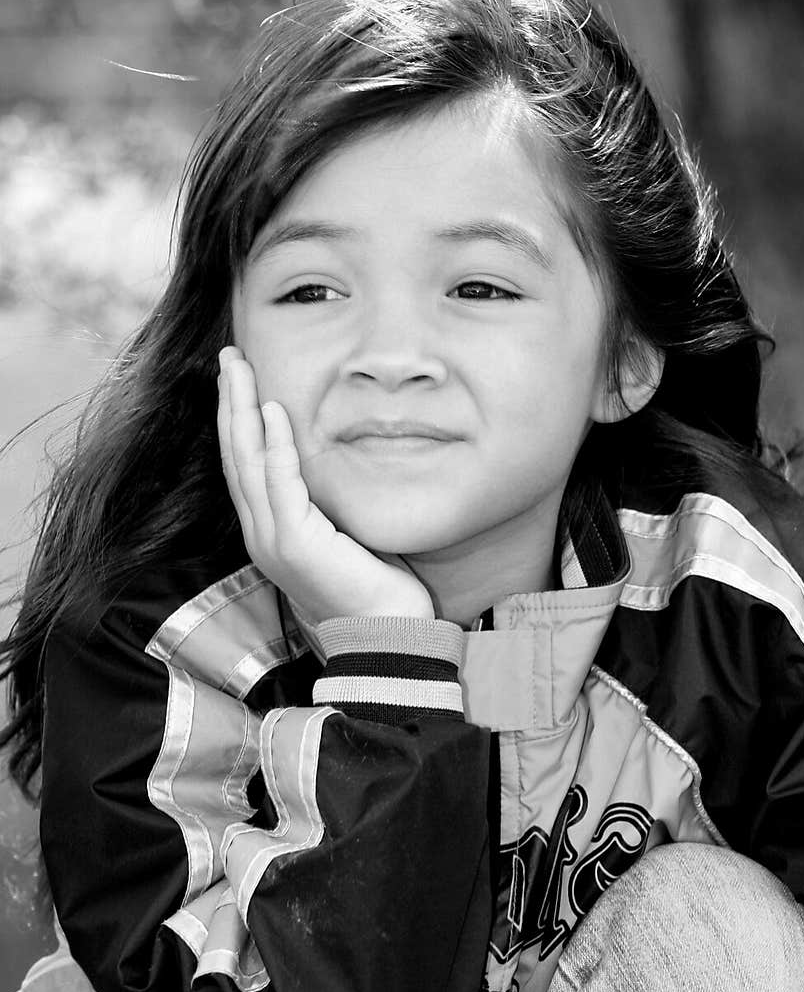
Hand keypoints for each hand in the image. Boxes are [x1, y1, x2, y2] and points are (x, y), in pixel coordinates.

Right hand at [217, 347, 435, 626]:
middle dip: (228, 402)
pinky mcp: (295, 544)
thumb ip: (329, 501)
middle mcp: (261, 535)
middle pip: (235, 456)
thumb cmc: (375, 587)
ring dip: (241, 410)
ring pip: (247, 463)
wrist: (387, 635)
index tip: (237, 378)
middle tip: (228, 356)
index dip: (236, 420)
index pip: (244, 465)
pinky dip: (277, 444)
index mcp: (269, 532)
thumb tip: (340, 461)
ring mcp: (273, 540)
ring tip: (238, 368)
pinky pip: (281, 483)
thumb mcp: (344, 533)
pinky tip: (272, 410)